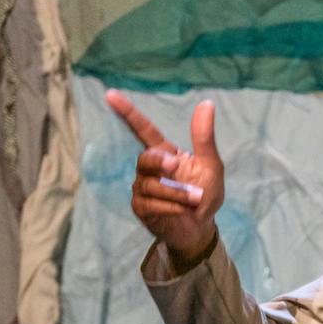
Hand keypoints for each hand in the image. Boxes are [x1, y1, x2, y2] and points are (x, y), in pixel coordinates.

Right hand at [105, 89, 224, 263]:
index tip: (110, 95)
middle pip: (144, 158)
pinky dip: (169, 206)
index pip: (143, 130)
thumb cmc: (206, 194)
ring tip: (195, 199)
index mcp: (166, 153)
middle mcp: (150, 169)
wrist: (200, 228)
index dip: (127, 112)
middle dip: (159, 162)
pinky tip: (181, 210)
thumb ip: (204, 138)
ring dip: (175, 192)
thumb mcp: (211, 166)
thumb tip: (207, 104)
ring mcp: (143, 188)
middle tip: (175, 167)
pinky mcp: (140, 207)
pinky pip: (148, 203)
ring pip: (149, 184)